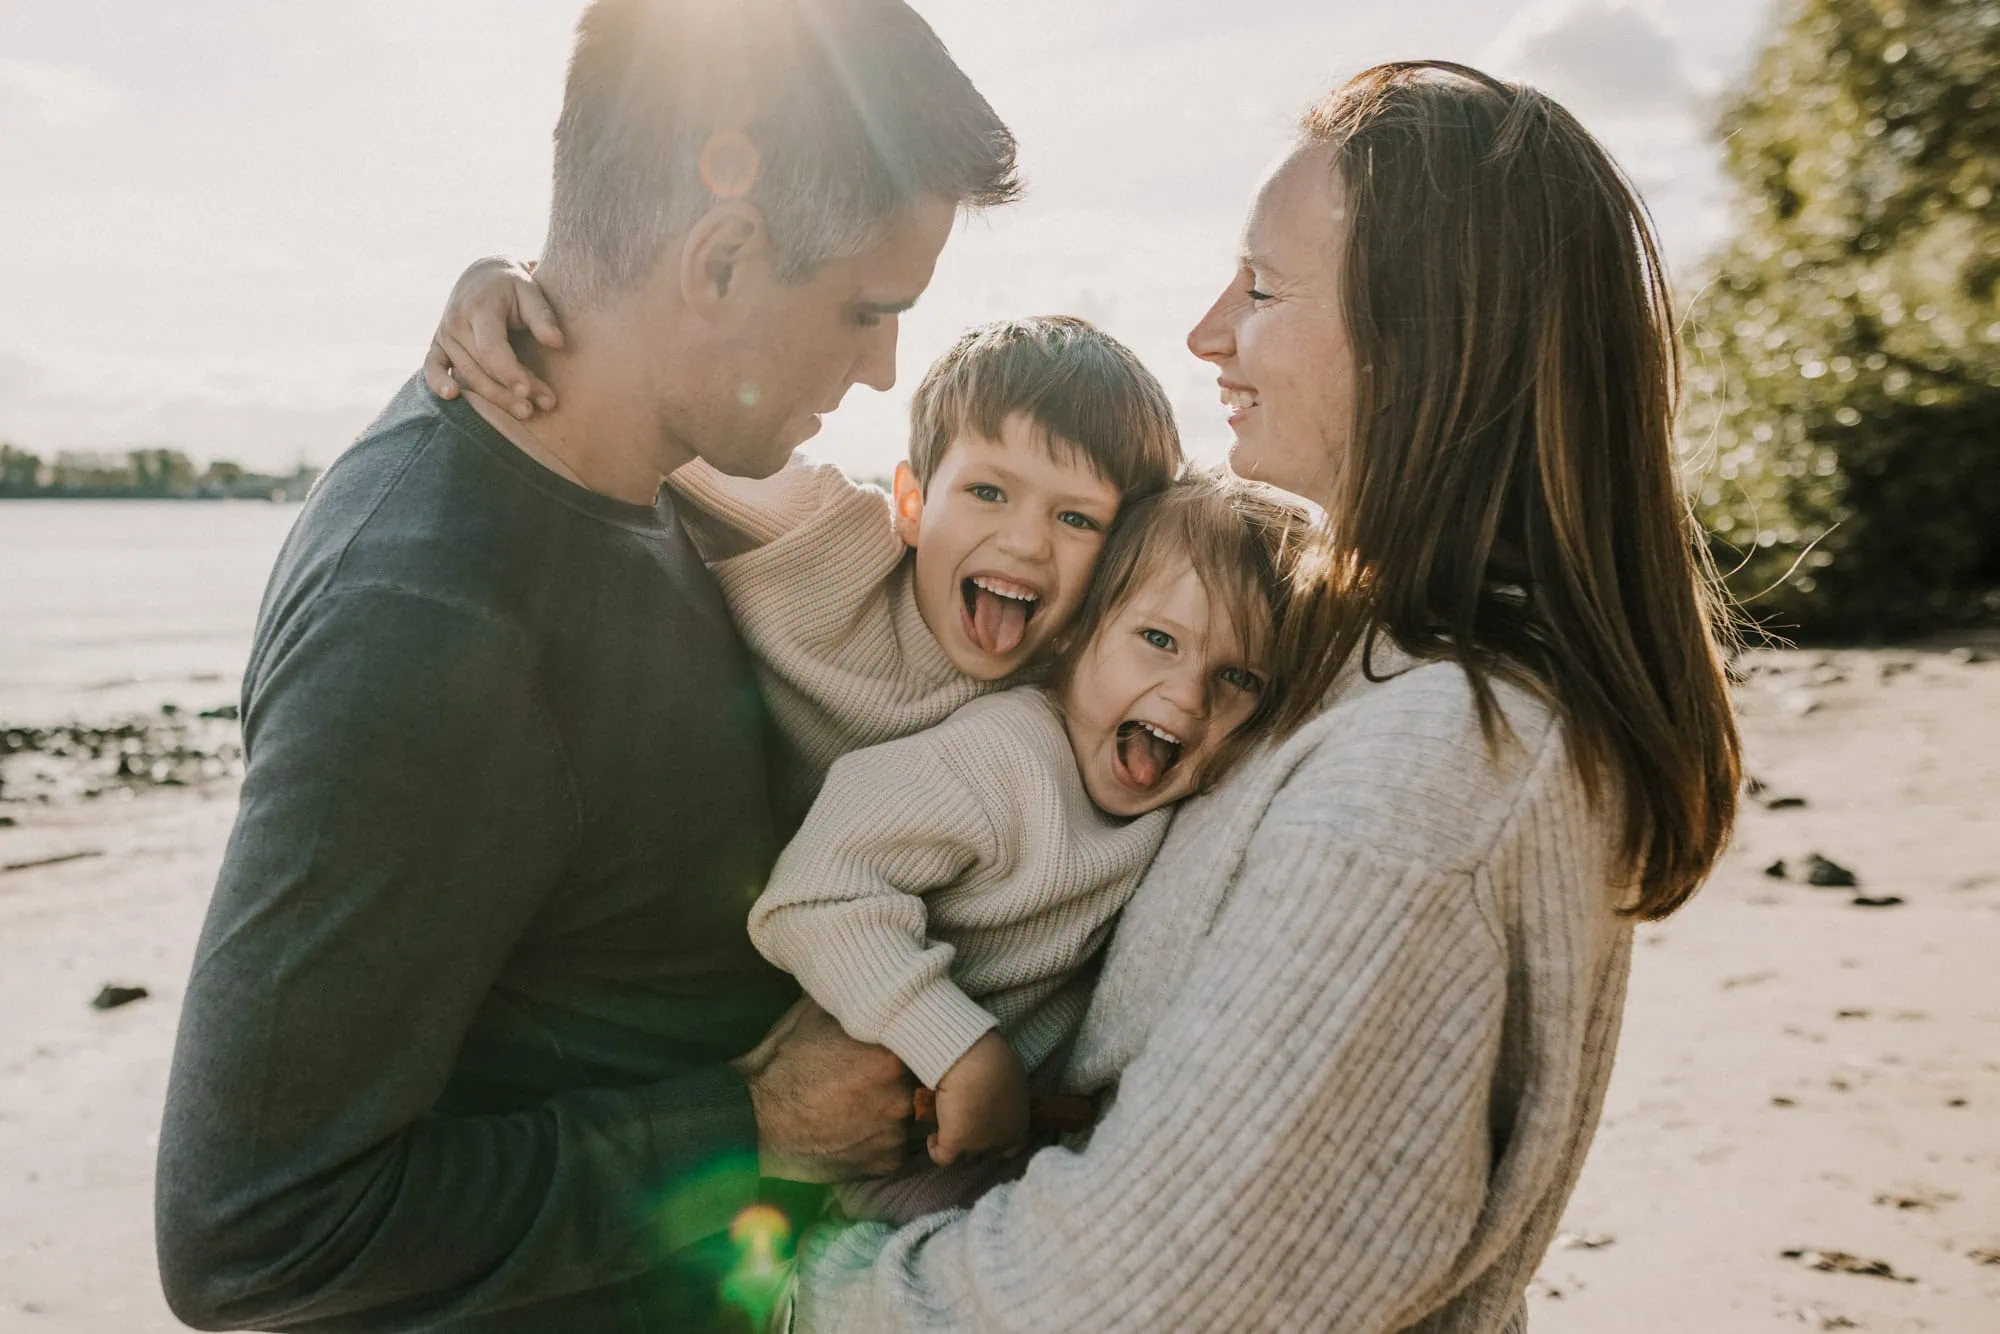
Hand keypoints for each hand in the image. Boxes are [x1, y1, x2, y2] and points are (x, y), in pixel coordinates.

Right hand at [422, 256, 565, 420]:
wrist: (484, 275)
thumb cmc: (513, 286)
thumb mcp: (531, 291)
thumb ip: (543, 317)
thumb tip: (557, 343)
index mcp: (479, 309)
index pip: (491, 348)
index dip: (509, 372)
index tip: (528, 391)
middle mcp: (456, 323)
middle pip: (482, 367)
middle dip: (512, 391)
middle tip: (545, 405)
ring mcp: (444, 335)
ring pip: (467, 375)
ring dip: (495, 398)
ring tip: (527, 411)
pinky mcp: (438, 346)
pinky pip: (432, 368)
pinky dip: (437, 383)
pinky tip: (452, 396)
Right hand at [730, 997, 913, 1183]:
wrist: (752, 1118)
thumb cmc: (782, 1061)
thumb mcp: (816, 1013)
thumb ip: (856, 1003)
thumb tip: (876, 981)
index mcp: (891, 1054)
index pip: (919, 1042)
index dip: (904, 1043)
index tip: (886, 1045)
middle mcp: (901, 1095)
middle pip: (916, 1080)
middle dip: (898, 1077)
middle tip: (864, 1076)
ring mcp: (895, 1133)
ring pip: (907, 1113)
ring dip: (889, 1108)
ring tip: (854, 1103)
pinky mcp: (885, 1163)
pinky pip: (893, 1145)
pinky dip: (878, 1138)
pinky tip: (851, 1128)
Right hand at [927, 1031, 1028, 1166]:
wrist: (974, 1065)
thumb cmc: (996, 1063)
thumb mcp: (1012, 1078)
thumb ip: (1009, 1094)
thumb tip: (1002, 1092)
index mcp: (1019, 1125)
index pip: (1015, 1146)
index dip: (1003, 1142)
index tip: (992, 1130)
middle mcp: (1000, 1140)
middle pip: (989, 1150)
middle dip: (980, 1141)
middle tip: (968, 1124)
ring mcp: (977, 1145)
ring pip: (967, 1155)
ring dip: (960, 1146)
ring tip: (949, 1128)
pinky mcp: (954, 1144)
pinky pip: (942, 1156)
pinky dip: (935, 1149)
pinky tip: (931, 1137)